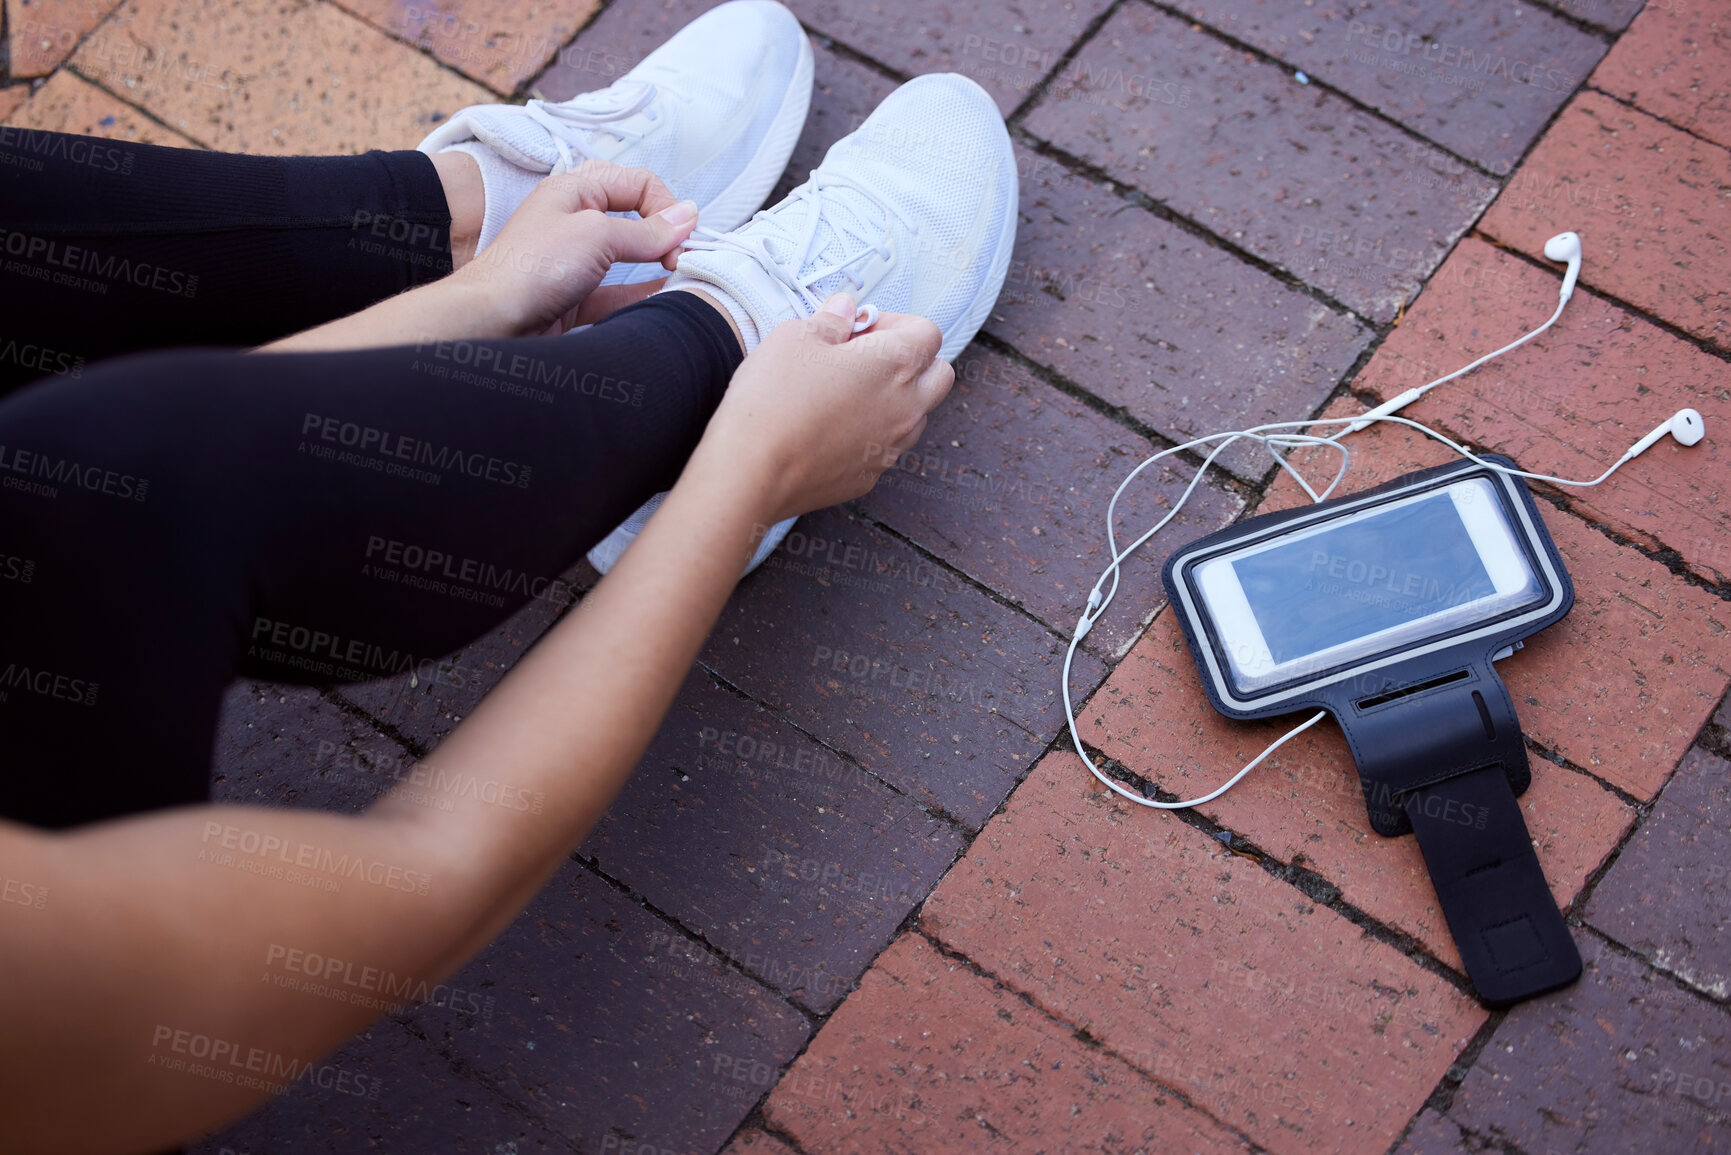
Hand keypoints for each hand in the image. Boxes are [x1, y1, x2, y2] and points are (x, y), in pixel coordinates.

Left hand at [452, 160, 698, 336]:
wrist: (490, 321)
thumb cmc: (533, 267)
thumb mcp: (597, 235)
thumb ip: (646, 230)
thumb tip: (688, 215)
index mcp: (576, 190)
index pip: (638, 183)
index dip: (666, 207)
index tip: (683, 239)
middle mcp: (575, 219)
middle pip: (635, 216)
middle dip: (666, 233)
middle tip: (683, 258)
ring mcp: (575, 259)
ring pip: (629, 256)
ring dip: (658, 265)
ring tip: (683, 278)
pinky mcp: (575, 296)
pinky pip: (618, 292)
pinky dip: (644, 295)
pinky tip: (664, 302)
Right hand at [687, 294, 953, 524]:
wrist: (753, 472)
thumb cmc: (773, 401)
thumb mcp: (794, 337)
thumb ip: (830, 320)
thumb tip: (845, 310)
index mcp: (895, 363)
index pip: (928, 332)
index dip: (894, 323)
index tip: (861, 328)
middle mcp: (906, 406)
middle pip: (939, 374)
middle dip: (912, 360)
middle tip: (865, 356)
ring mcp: (892, 446)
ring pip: (917, 414)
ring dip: (896, 398)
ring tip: (847, 394)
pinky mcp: (871, 475)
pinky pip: (887, 447)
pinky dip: (871, 433)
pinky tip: (831, 429)